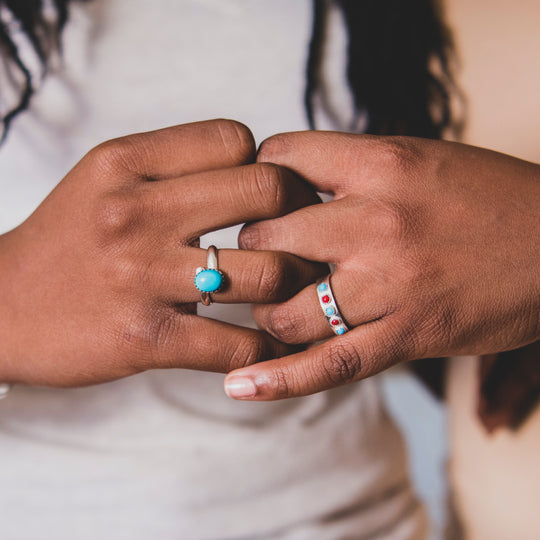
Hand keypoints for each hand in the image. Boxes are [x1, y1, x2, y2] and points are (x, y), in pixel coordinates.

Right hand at [0, 120, 323, 386]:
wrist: (1, 306)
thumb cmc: (67, 239)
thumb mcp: (104, 178)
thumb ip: (172, 164)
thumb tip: (251, 163)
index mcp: (127, 162)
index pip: (236, 138)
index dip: (264, 164)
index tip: (265, 194)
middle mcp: (136, 211)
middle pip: (267, 191)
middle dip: (298, 216)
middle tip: (298, 238)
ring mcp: (142, 276)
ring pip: (266, 272)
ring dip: (291, 284)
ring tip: (286, 291)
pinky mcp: (146, 339)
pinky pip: (237, 345)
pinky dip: (266, 345)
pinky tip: (267, 341)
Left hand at [224, 131, 539, 399]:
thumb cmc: (486, 197)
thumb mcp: (419, 159)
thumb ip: (353, 171)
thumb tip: (290, 188)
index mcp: (382, 165)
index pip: (282, 158)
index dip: (259, 174)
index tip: (258, 194)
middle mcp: (378, 222)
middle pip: (269, 235)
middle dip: (253, 248)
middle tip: (259, 256)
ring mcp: (391, 285)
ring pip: (289, 309)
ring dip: (266, 311)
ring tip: (272, 307)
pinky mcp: (408, 336)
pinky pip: (331, 364)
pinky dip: (280, 379)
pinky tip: (240, 386)